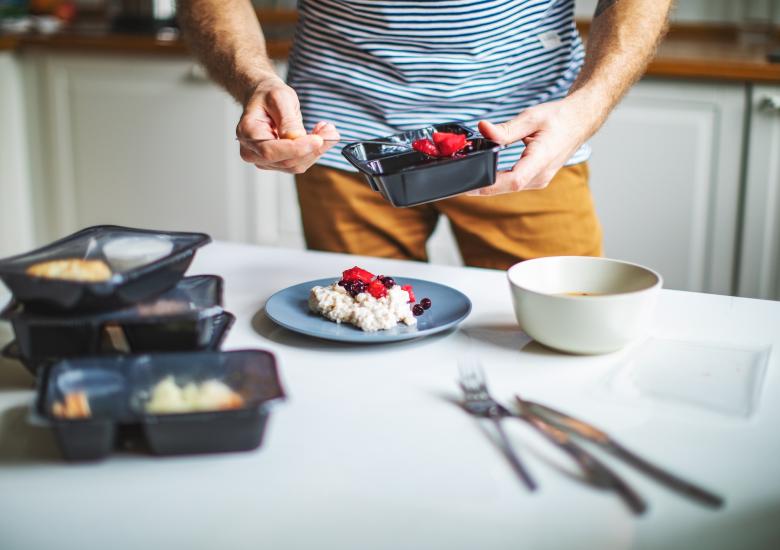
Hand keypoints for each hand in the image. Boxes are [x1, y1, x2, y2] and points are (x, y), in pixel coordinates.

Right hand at [236, 75, 338, 173]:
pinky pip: (300, 163)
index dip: (296, 148)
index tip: (318, 140)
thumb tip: (297, 138)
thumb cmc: (268, 95)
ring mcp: (264, 160)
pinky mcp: (278, 163)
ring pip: (296, 165)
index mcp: (247, 133)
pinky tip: (320, 136)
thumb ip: (288, 120)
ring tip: (327, 130)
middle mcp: (252, 152)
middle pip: (286, 161)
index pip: (271, 151)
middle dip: (312, 149)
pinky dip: (314, 151)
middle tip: (331, 132)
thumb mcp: (279, 98)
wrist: (264, 99)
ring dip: (316, 150)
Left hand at [471, 96, 595, 195]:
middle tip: (457, 183)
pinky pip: (513, 184)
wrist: (580, 122)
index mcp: (541, 159)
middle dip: (480, 187)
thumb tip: (483, 128)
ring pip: (508, 188)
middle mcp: (541, 175)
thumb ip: (506, 128)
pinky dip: (497, 181)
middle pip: (505, 187)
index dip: (489, 186)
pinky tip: (483, 177)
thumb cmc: (559, 118)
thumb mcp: (531, 117)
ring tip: (466, 179)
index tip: (469, 184)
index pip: (513, 180)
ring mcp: (539, 180)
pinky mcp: (535, 179)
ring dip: (488, 185)